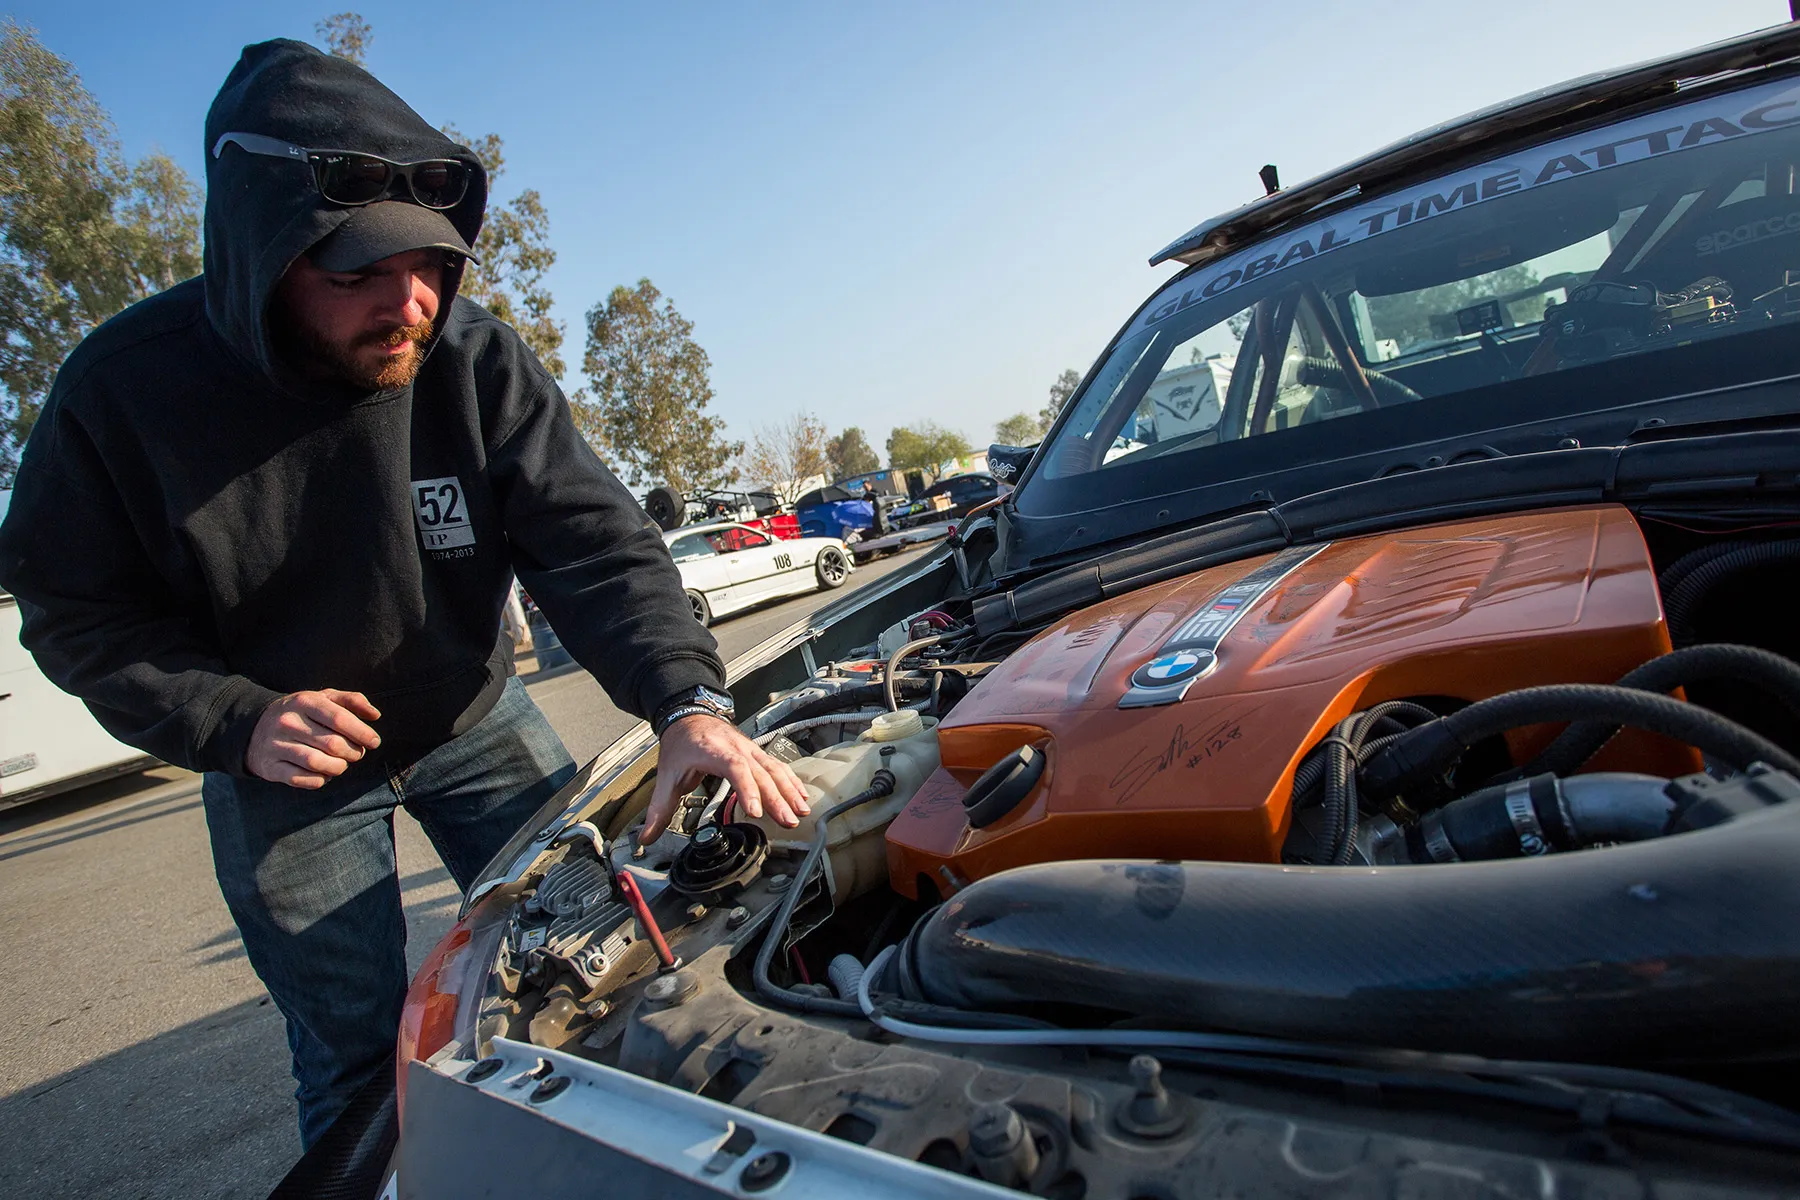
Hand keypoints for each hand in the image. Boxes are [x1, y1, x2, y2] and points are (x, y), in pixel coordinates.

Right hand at [246, 689, 381, 788]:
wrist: (253, 727)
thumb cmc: (300, 713)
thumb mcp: (322, 698)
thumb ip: (351, 700)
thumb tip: (375, 715)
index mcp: (304, 702)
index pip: (339, 719)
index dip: (362, 733)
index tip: (374, 742)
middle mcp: (288, 722)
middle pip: (333, 744)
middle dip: (353, 752)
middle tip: (357, 753)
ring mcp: (276, 745)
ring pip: (318, 764)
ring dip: (339, 767)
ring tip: (342, 763)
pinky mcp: (270, 767)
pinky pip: (304, 779)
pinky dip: (321, 779)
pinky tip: (324, 773)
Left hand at [642, 714, 810, 843]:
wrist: (689, 716)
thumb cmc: (681, 744)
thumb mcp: (667, 775)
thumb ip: (659, 808)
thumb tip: (646, 836)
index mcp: (714, 751)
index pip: (735, 768)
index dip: (748, 789)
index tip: (756, 811)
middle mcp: (737, 748)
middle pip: (761, 772)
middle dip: (777, 798)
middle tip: (787, 821)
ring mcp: (750, 749)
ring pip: (774, 769)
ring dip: (789, 790)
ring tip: (800, 812)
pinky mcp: (757, 753)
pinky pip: (778, 766)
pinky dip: (791, 780)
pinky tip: (801, 795)